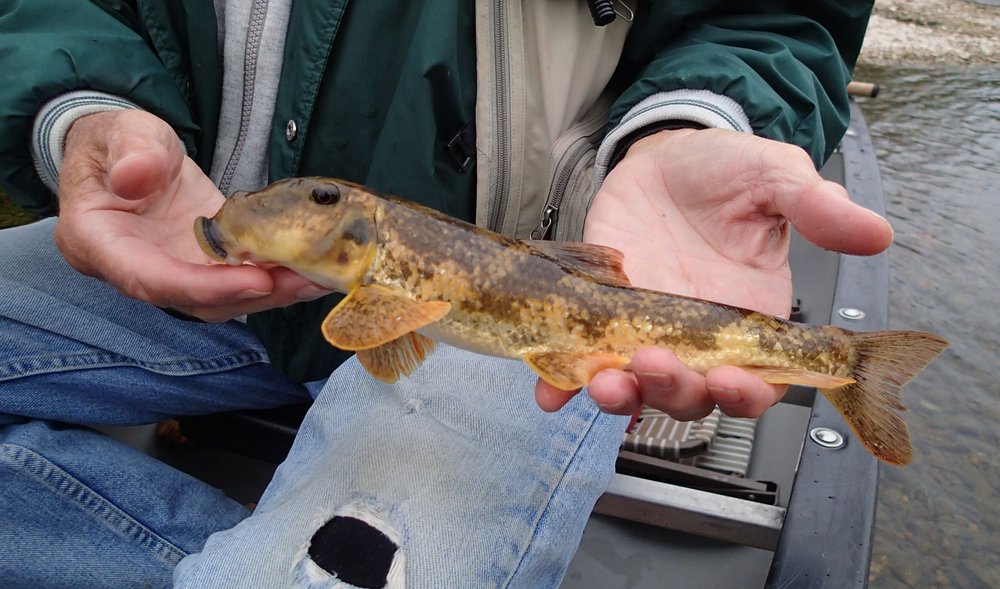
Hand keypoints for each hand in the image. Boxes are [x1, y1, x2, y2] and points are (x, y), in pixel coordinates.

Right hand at [55, 109, 329, 321]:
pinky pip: (239, 279)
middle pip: (198, 300)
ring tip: (322, 276)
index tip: (256, 280)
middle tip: (307, 281)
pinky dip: (276, 276)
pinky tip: (314, 266)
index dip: (206, 287)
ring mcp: (174, 271)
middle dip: (255, 294)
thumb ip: (131, 150)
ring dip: (275, 291)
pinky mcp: (204, 265)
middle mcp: (138, 270)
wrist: (128, 152)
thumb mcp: (120, 132)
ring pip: (225, 298)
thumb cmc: (116, 141)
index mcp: (99, 244)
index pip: (153, 281)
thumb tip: (137, 175)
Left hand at [535, 128, 892, 418]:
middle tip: (654, 364)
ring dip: (619, 396)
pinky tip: (549, 389)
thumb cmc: (724, 170)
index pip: (756, 380)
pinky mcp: (599, 319)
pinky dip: (562, 383)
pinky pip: (581, 363)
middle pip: (691, 396)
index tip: (729, 379)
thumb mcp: (774, 177)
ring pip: (636, 388)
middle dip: (673, 391)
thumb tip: (878, 233)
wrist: (664, 157)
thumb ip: (817, 207)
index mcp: (750, 320)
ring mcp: (644, 333)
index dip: (745, 391)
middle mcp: (697, 340)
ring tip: (602, 382)